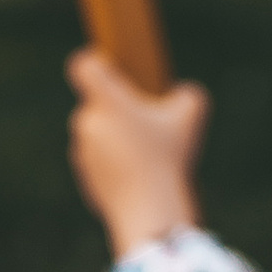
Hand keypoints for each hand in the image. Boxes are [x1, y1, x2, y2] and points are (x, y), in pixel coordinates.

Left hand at [66, 48, 207, 256]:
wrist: (147, 208)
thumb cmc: (166, 157)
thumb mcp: (189, 118)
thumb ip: (187, 95)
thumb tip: (182, 94)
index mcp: (106, 101)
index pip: (83, 66)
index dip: (96, 63)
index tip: (113, 71)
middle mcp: (87, 122)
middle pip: (98, 103)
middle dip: (121, 109)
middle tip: (149, 123)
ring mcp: (82, 150)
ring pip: (99, 132)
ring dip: (118, 137)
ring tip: (148, 153)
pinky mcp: (84, 174)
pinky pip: (100, 159)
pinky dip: (115, 162)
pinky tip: (140, 174)